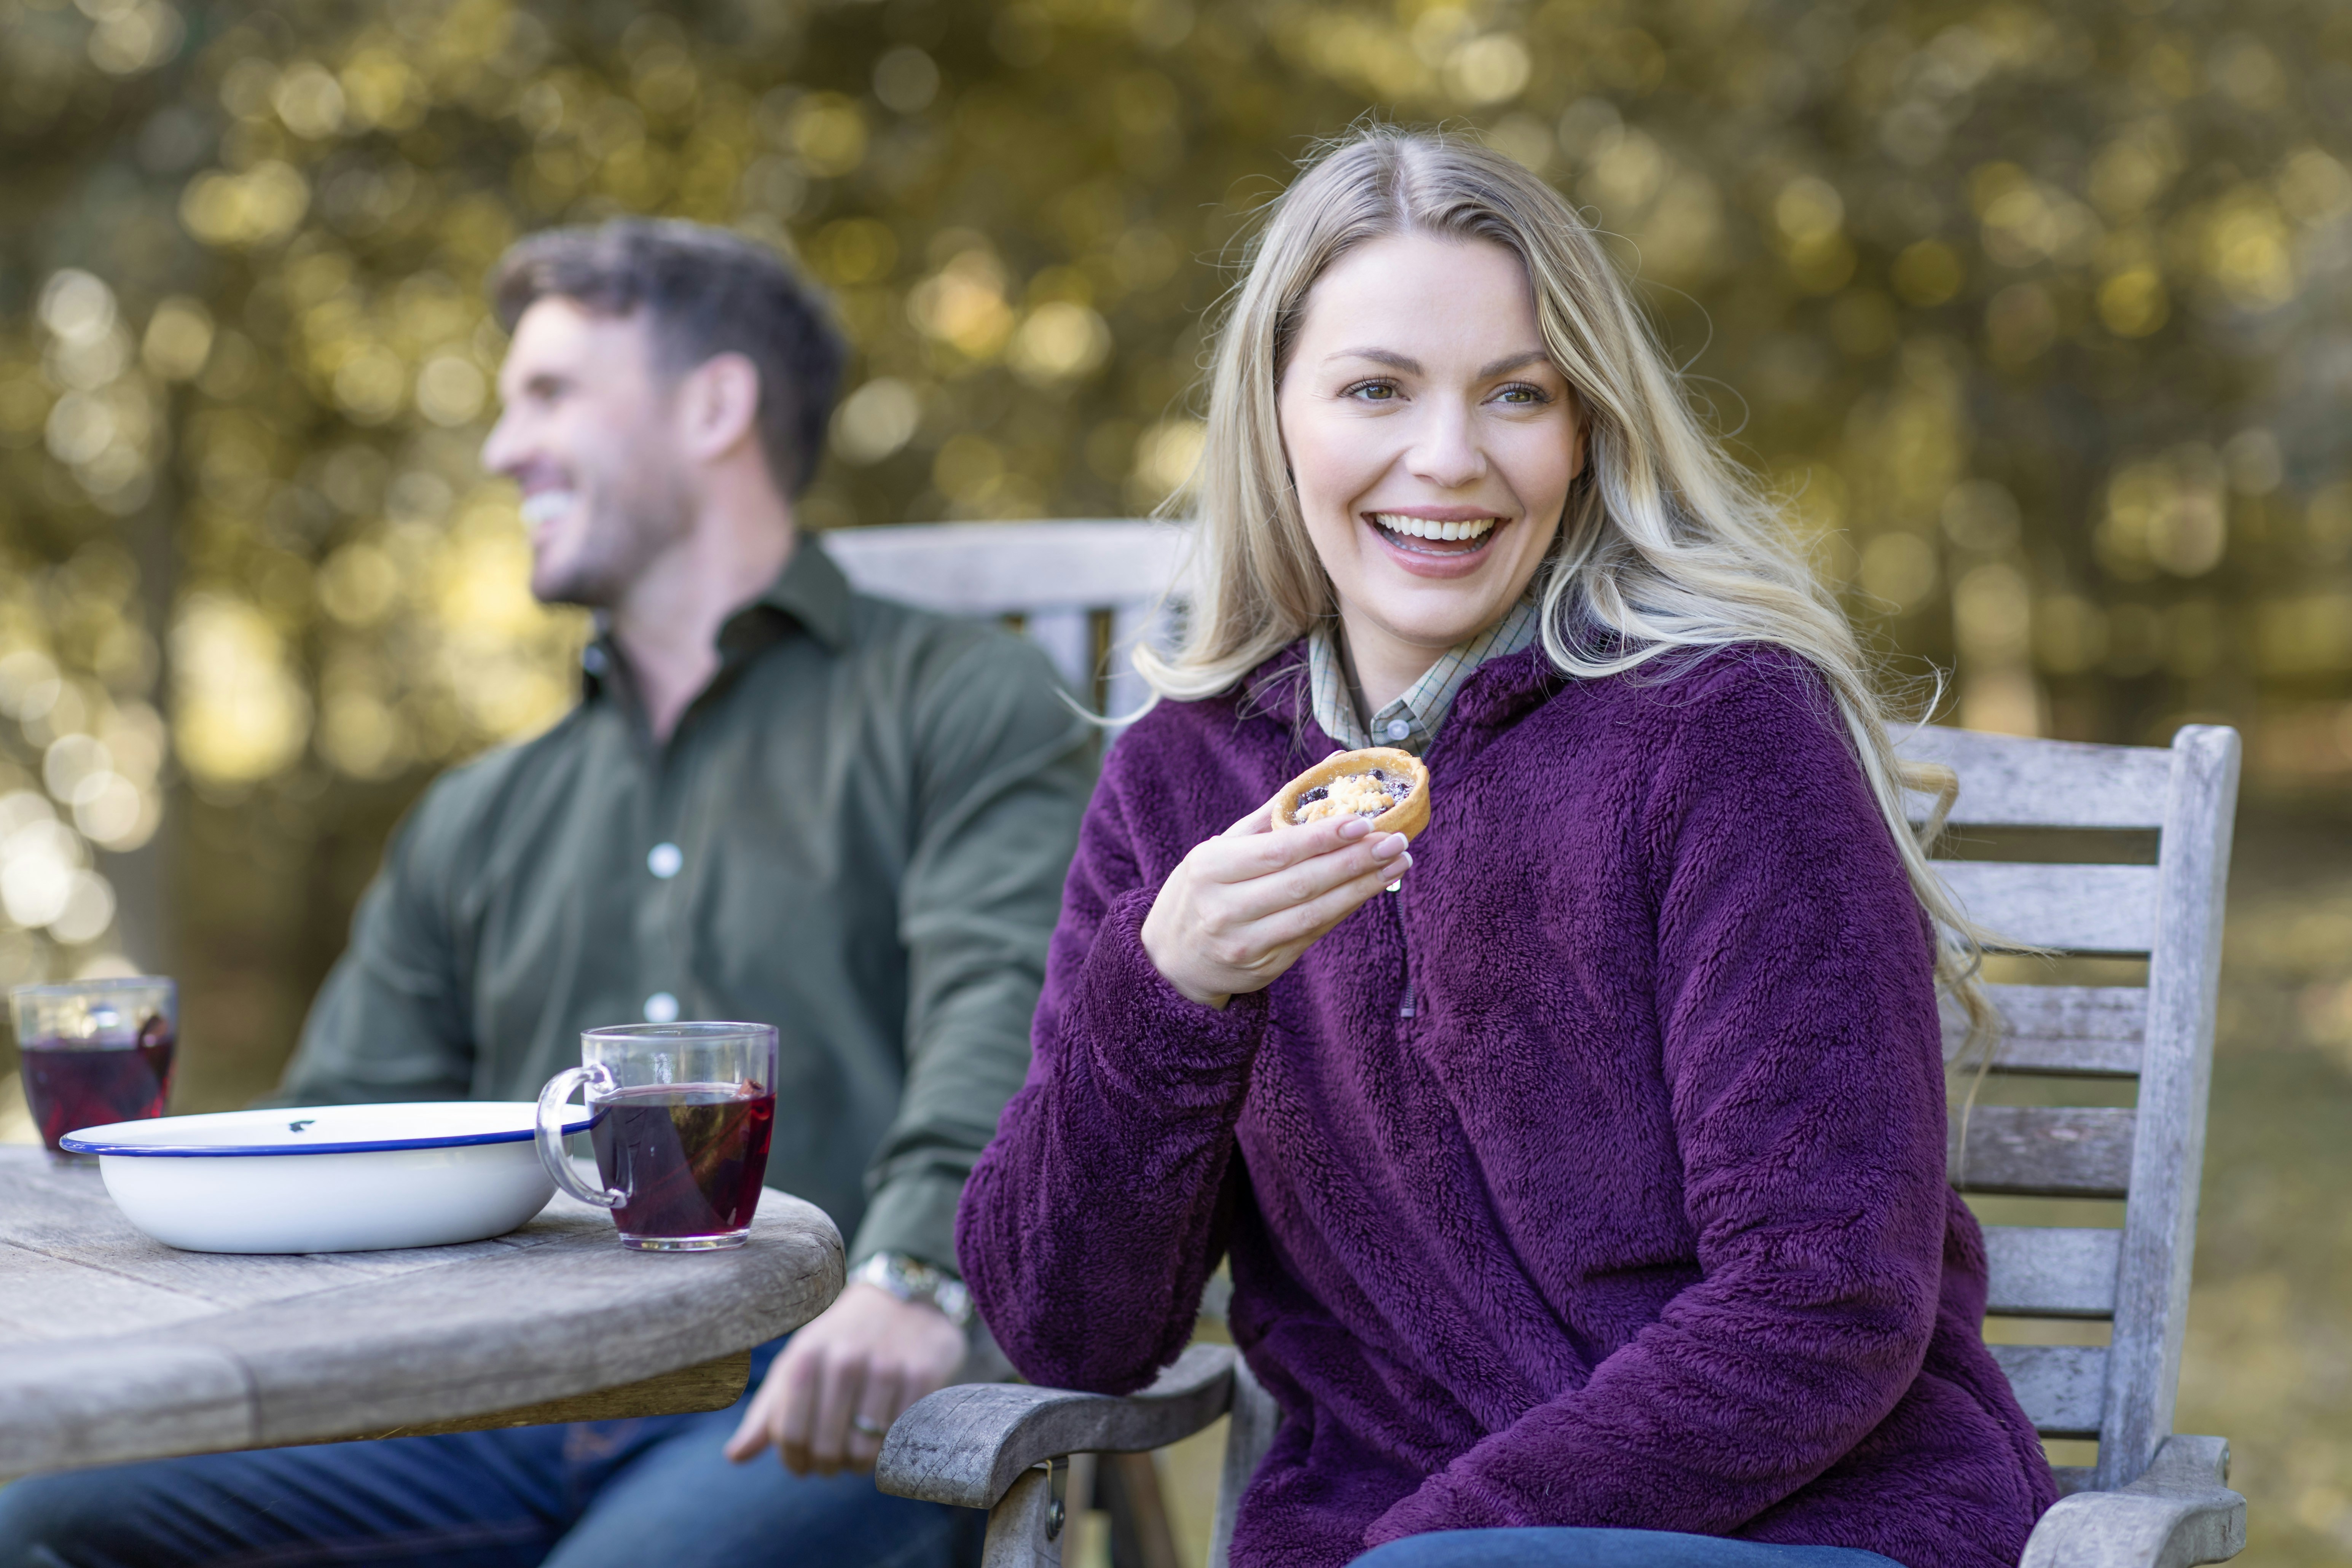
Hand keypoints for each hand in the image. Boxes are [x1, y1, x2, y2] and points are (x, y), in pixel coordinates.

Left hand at [722, 1280, 966, 1474]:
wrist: (903, 1298)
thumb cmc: (840, 1341)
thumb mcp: (799, 1363)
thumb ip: (768, 1412)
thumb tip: (735, 1456)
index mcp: (805, 1357)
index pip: (789, 1436)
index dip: (794, 1461)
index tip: (803, 1463)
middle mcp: (844, 1359)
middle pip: (826, 1449)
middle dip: (828, 1466)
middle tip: (835, 1461)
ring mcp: (886, 1366)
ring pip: (865, 1451)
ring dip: (860, 1463)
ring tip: (861, 1451)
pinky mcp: (921, 1374)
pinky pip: (900, 1437)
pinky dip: (891, 1447)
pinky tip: (887, 1435)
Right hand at [1140, 791, 1410, 1009]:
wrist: (1173, 958)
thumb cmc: (1206, 887)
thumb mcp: (1223, 846)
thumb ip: (1275, 810)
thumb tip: (1332, 766)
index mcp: (1210, 868)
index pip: (1276, 852)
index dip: (1322, 838)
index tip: (1363, 822)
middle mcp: (1225, 908)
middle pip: (1301, 883)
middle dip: (1354, 861)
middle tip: (1396, 841)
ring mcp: (1245, 943)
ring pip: (1313, 914)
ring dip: (1361, 888)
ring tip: (1397, 864)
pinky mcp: (1265, 967)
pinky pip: (1313, 934)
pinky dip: (1345, 909)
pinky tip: (1370, 888)